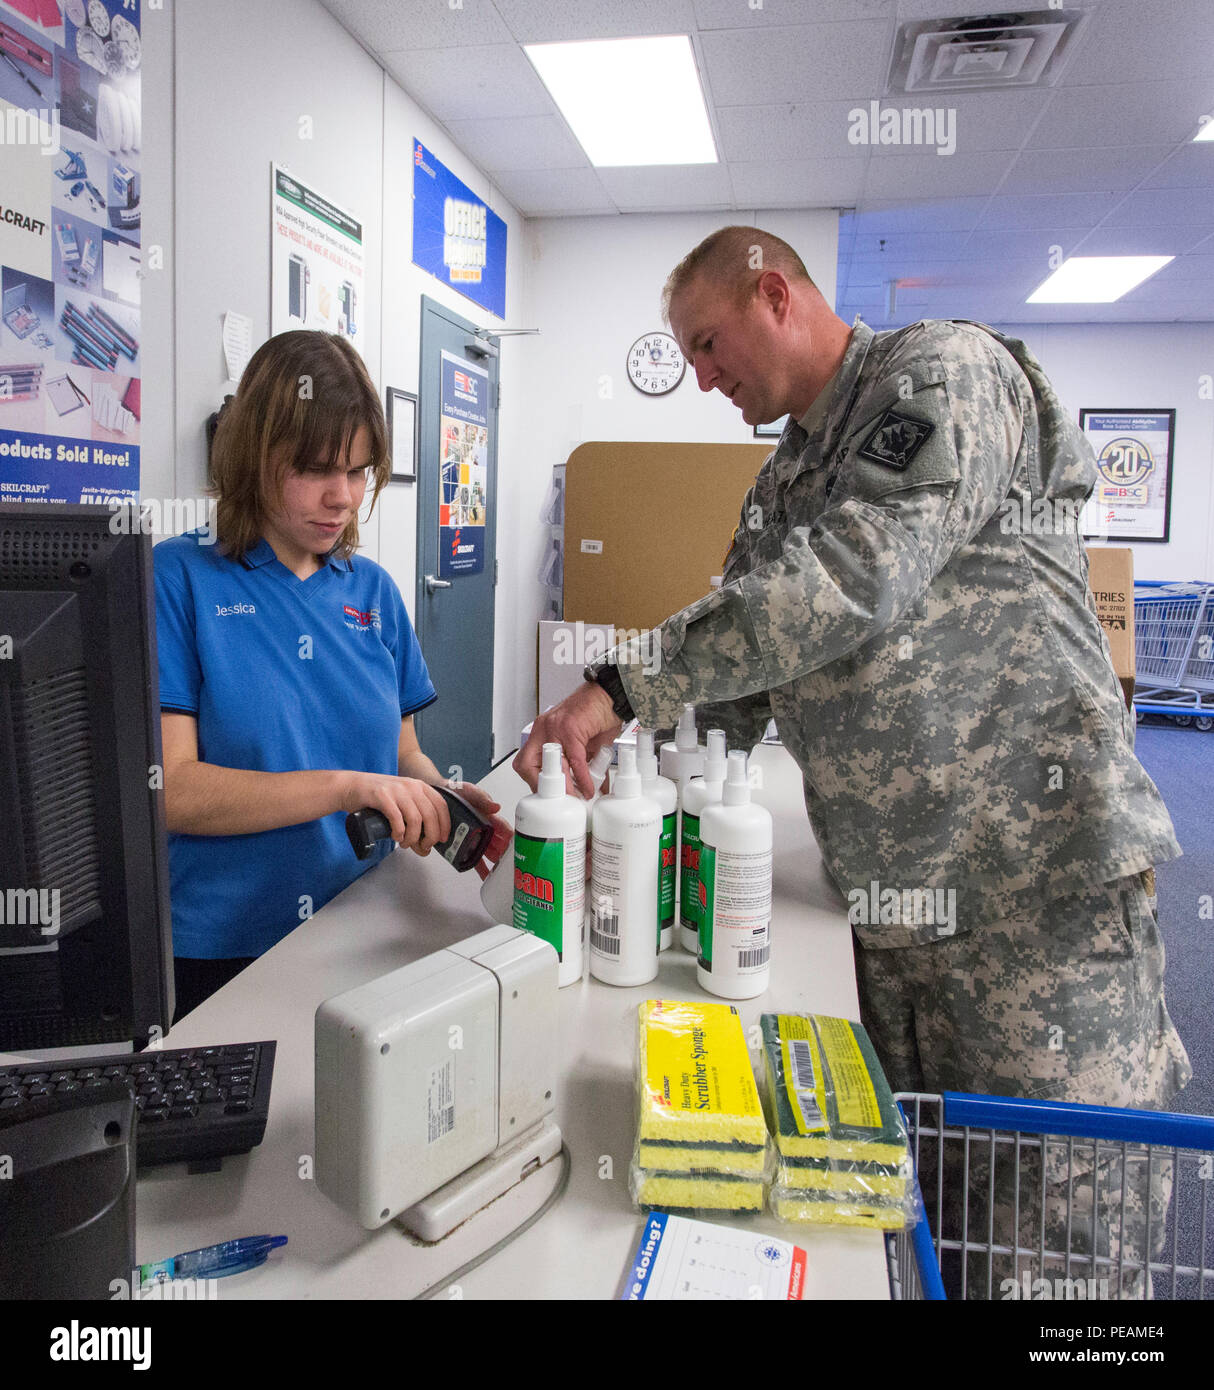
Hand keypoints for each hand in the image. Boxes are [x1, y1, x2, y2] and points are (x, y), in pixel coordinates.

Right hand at [338, 772, 451, 856]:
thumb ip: (414, 823)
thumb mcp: (401, 804)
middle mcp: (411, 786)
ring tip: (405, 844)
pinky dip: (399, 833)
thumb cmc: (377, 799)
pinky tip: (396, 837)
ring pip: (415, 820)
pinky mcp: (382, 796)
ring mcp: (397, 790)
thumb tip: (425, 849)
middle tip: (423, 846)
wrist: (351, 787)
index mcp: (419, 786)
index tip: (443, 839)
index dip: (445, 825)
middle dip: (430, 836)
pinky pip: (397, 819)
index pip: (441, 806)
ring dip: (412, 838)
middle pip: (430, 815)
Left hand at [447, 781, 512, 880]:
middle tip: (508, 863)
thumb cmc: (458, 792)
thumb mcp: (471, 791)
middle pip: (499, 844)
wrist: (439, 795)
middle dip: (504, 854)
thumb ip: (482, 798)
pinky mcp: (465, 845)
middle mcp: (485, 829)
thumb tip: (495, 807)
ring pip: (489, 853)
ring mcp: (476, 838)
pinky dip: (481, 868)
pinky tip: (486, 875)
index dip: (511, 838)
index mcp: (490, 817)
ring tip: (499, 872)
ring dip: (495, 862)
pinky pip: (474, 858)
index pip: (504, 830)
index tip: (516, 847)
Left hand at [513, 681, 620, 796]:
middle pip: (527, 765)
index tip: (549, 795)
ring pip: (550, 765)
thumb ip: (580, 765)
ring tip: (575, 799)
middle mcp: (543, 730)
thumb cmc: (597, 714)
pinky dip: (582, 778)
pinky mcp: (570, 729)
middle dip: (541, 786)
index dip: (534, 781)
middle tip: (557, 800)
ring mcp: (554, 728)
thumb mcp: (583, 744)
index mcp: (542, 733)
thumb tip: (586, 789)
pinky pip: (574, 760)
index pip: (525, 762)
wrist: (610, 693)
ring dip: (563, 787)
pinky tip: (589, 787)